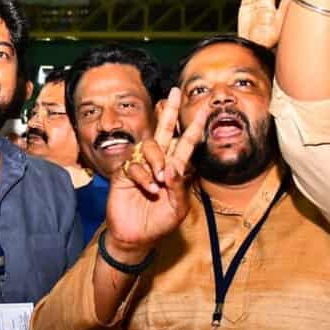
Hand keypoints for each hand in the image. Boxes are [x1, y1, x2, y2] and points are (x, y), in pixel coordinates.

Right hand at [104, 88, 207, 259]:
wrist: (136, 236)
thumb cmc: (159, 223)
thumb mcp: (178, 208)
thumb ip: (179, 187)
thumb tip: (173, 168)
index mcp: (175, 168)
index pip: (186, 143)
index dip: (194, 127)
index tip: (205, 110)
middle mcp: (158, 162)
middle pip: (163, 130)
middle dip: (170, 111)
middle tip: (175, 92)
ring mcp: (141, 165)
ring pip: (149, 145)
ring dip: (157, 160)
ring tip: (160, 180)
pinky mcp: (124, 173)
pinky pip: (133, 163)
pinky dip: (143, 175)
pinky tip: (148, 188)